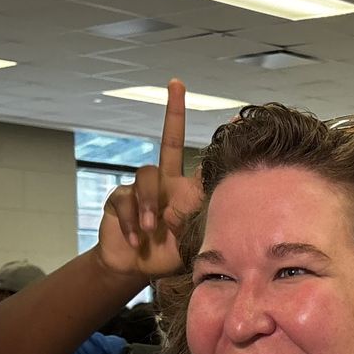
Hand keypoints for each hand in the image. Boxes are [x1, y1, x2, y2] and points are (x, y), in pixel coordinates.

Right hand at [95, 79, 204, 279]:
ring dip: (150, 204)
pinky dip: (132, 223)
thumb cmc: (168, 254)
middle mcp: (164, 182)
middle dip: (173, 110)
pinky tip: (137, 240)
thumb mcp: (190, 241)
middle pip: (168, 141)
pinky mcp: (119, 199)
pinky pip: (125, 200)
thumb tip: (191, 204)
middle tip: (177, 84)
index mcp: (185, 191)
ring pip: (146, 176)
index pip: (202, 162)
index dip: (217, 144)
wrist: (135, 268)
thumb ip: (195, 222)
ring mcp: (140, 189)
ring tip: (152, 230)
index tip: (234, 114)